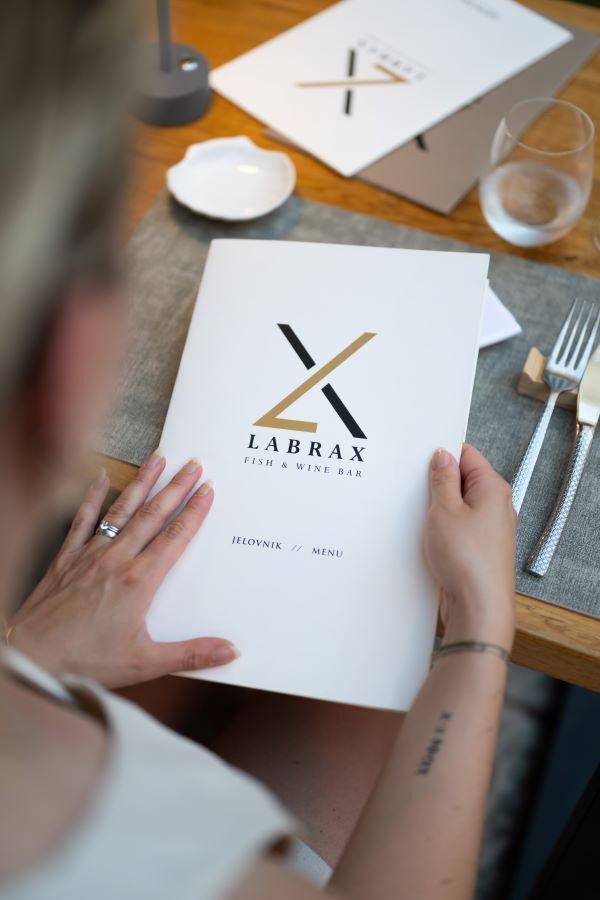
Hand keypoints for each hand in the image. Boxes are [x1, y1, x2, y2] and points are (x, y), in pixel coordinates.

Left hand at [10, 451, 238, 687]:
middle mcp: (116, 560)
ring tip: (158, 458)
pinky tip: (101, 478)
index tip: (208, 489)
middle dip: (176, 487)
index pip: (175, 537)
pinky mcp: (66, 558)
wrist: (31, 659)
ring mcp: (89, 555)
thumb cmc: (84, 663)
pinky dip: (93, 497)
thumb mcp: (144, 663)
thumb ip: (191, 654)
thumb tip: (231, 651)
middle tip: (193, 464)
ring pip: (122, 510)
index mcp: (139, 581)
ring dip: (143, 483)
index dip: (194, 512)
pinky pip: (82, 519)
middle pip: (153, 515)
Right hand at [424, 444, 515, 649]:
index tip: (421, 462)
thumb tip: (443, 457)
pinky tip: (429, 537)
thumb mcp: (444, 510)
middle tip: (416, 491)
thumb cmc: (467, 559)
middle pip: (464, 480)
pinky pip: (460, 527)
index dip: (443, 456)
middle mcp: (497, 506)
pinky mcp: (482, 548)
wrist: (479, 606)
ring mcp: (491, 528)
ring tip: (422, 517)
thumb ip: (443, 479)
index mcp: (493, 488)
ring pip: (460, 506)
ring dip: (439, 509)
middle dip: (438, 484)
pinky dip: (444, 528)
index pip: (468, 455)